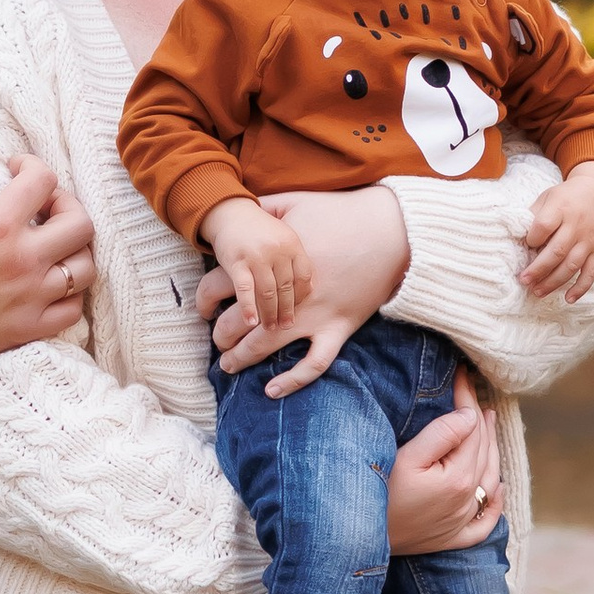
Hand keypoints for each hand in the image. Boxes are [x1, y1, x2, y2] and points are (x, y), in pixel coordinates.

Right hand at [0, 127, 95, 369]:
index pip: (43, 180)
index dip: (33, 166)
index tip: (17, 170)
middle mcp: (22, 259)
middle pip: (80, 223)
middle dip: (68, 205)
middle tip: (46, 206)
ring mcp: (29, 295)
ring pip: (84, 268)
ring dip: (77, 250)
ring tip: (56, 245)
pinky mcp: (27, 327)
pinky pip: (72, 311)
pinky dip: (71, 296)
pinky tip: (53, 284)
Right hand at [199, 196, 313, 335]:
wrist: (230, 212)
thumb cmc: (259, 229)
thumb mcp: (283, 237)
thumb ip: (295, 258)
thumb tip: (310, 288)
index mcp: (293, 244)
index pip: (304, 277)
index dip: (302, 297)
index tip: (300, 311)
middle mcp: (278, 250)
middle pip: (286, 288)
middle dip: (287, 311)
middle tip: (286, 327)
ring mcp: (257, 256)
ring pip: (267, 293)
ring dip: (269, 314)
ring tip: (269, 329)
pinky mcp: (237, 262)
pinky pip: (245, 290)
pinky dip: (248, 308)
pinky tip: (250, 322)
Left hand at [204, 183, 410, 396]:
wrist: (390, 230)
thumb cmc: (341, 213)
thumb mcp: (295, 202)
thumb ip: (264, 206)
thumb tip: (242, 204)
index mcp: (270, 265)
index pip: (220, 287)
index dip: (204, 299)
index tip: (203, 307)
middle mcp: (286, 295)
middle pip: (238, 322)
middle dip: (220, 335)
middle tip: (217, 341)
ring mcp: (313, 315)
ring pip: (266, 346)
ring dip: (242, 358)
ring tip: (229, 366)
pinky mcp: (338, 328)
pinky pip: (314, 364)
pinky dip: (292, 381)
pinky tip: (272, 391)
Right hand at [386, 371, 503, 552]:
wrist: (360, 537)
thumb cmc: (378, 495)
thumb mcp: (406, 457)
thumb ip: (441, 434)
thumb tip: (470, 416)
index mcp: (459, 478)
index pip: (471, 429)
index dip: (468, 399)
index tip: (463, 376)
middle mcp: (468, 500)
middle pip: (483, 451)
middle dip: (479, 418)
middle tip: (474, 391)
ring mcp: (462, 522)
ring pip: (489, 480)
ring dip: (491, 449)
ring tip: (488, 423)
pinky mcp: (452, 538)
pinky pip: (485, 522)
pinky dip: (495, 503)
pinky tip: (497, 488)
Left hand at [520, 161, 593, 303]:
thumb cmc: (566, 198)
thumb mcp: (548, 197)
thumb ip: (533, 216)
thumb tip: (515, 237)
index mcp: (561, 208)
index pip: (544, 226)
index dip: (532, 239)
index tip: (526, 245)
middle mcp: (577, 225)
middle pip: (557, 251)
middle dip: (538, 269)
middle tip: (523, 280)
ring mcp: (589, 240)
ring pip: (572, 265)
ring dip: (554, 281)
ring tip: (537, 291)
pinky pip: (591, 272)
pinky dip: (581, 287)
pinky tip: (568, 299)